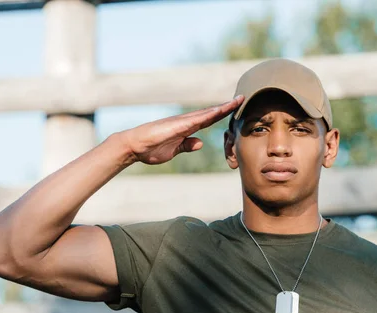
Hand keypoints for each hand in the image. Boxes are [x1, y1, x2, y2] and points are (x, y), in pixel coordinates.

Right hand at [119, 95, 243, 164]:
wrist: (134, 146)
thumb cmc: (151, 149)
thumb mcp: (174, 150)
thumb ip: (186, 145)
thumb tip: (200, 143)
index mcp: (186, 128)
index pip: (209, 120)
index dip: (222, 114)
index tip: (235, 109)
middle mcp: (186, 122)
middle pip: (211, 113)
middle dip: (227, 107)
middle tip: (242, 98)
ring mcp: (182, 122)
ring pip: (206, 113)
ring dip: (222, 107)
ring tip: (237, 101)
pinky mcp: (176, 126)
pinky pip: (196, 120)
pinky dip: (209, 115)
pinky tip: (220, 111)